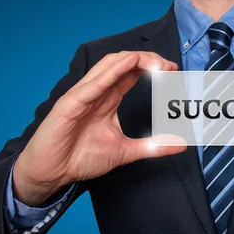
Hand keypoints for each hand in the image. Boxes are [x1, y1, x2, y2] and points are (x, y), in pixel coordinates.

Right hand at [13, 51, 185, 204]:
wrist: (53, 172)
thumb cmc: (80, 158)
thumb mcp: (125, 152)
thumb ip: (152, 147)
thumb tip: (180, 145)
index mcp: (108, 98)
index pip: (132, 73)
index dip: (153, 68)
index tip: (173, 71)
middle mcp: (96, 92)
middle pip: (123, 63)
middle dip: (148, 60)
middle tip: (169, 66)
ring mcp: (83, 95)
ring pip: (108, 66)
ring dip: (134, 60)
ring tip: (156, 64)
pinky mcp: (70, 104)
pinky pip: (92, 84)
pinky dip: (111, 72)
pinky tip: (129, 65)